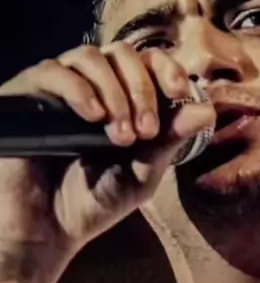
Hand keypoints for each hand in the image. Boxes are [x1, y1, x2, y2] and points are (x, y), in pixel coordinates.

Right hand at [0, 42, 214, 282]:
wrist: (49, 229)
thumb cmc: (96, 201)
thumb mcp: (142, 173)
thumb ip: (170, 141)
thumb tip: (207, 110)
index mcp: (124, 98)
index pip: (149, 61)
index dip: (168, 69)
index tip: (179, 92)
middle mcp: (92, 84)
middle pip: (124, 53)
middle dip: (142, 89)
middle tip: (146, 131)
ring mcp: (60, 86)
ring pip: (91, 57)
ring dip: (114, 92)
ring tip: (120, 136)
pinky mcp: (29, 94)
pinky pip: (54, 71)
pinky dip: (79, 89)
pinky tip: (93, 116)